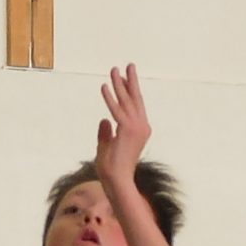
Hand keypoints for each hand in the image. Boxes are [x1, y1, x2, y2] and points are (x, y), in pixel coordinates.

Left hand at [94, 63, 151, 199]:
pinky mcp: (126, 130)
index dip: (130, 90)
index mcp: (140, 130)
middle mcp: (142, 127)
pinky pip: (116, 109)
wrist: (118, 180)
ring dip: (119, 84)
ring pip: (126, 101)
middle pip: (136, 99)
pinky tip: (104, 86)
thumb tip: (104, 120)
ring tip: (114, 70)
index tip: (125, 77)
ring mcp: (136, 128)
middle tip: (128, 65)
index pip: (135, 106)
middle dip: (131, 81)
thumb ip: (106, 132)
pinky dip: (110, 97)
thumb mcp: (107, 146)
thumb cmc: (112, 168)